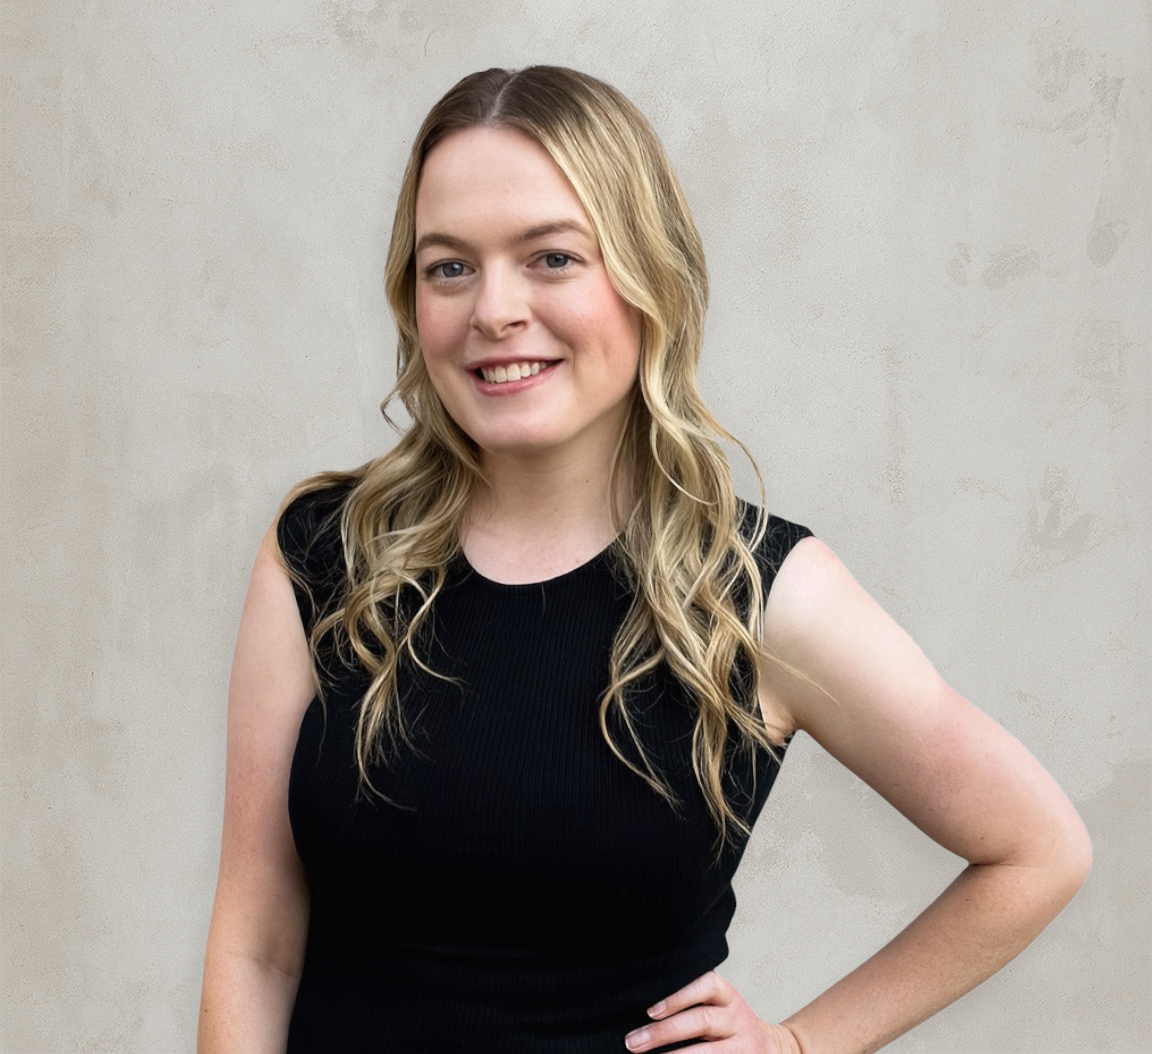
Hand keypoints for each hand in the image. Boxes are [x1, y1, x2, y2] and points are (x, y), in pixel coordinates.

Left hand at [624, 971, 801, 1051]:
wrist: (775, 1049)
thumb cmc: (732, 1025)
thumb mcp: (721, 1005)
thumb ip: (694, 1004)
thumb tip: (648, 1013)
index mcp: (728, 998)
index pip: (706, 986)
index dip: (679, 996)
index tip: (651, 1011)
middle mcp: (737, 1019)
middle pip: (701, 1020)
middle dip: (664, 1032)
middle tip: (633, 1042)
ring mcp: (742, 1045)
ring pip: (709, 1051)